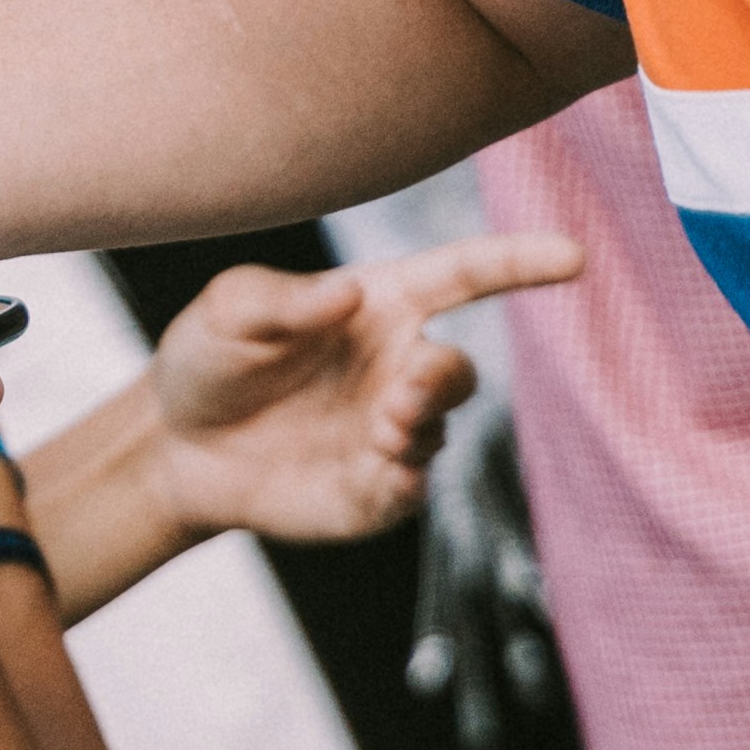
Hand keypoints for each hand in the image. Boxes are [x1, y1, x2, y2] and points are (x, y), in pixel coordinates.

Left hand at [141, 224, 577, 550]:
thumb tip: (347, 294)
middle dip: (442, 380)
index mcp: (381, 304)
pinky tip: (380, 470)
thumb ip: (281, 300)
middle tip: (404, 394)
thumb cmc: (211, 359)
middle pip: (458, 371)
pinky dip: (404, 479)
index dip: (520, 263)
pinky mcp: (373, 490)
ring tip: (380, 429)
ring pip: (439, 428)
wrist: (176, 447)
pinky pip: (410, 487)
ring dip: (418, 427)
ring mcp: (390, 431)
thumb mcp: (228, 313)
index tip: (574, 258)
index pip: (466, 275)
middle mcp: (397, 366)